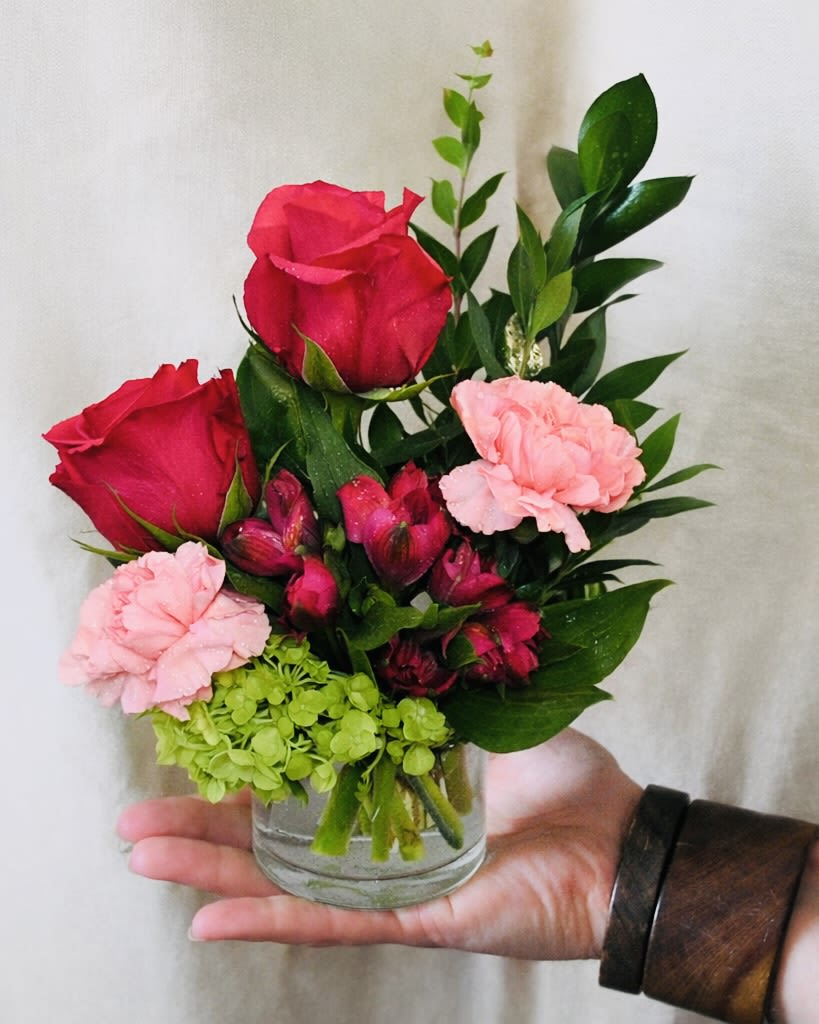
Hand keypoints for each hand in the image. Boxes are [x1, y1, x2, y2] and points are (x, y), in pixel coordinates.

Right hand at [117, 729, 640, 958]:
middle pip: (272, 833)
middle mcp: (377, 838)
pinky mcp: (412, 917)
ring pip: (282, 881)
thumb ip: (436, 688)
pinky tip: (207, 917)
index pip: (301, 776)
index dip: (246, 762)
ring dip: (209, 870)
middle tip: (133, 814)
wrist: (623, 844)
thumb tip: (385, 638)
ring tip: (142, 854)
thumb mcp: (492, 712)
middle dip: (202, 821)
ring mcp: (388, 882)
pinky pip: (330, 921)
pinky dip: (269, 920)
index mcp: (390, 786)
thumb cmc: (566, 779)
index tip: (190, 739)